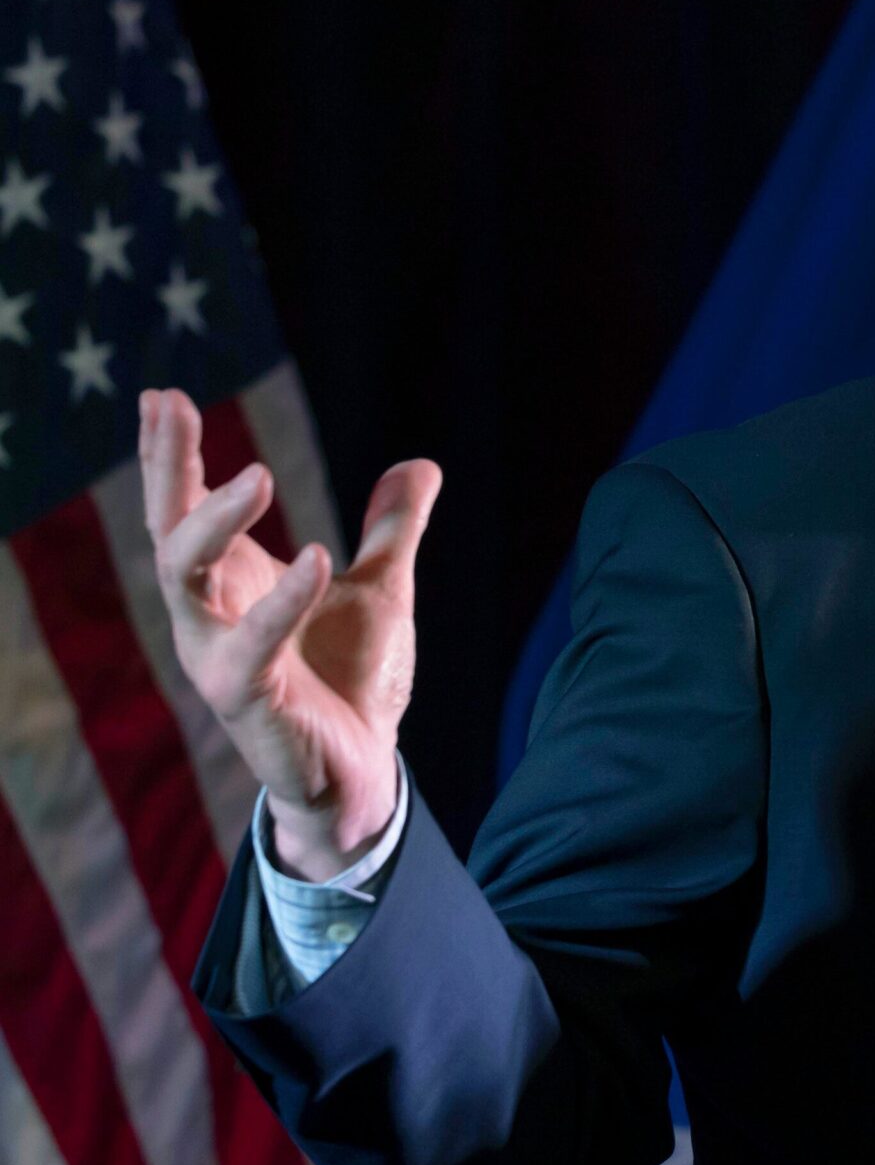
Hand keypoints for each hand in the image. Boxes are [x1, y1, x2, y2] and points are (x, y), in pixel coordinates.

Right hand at [139, 388, 440, 880]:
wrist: (362, 770)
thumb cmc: (354, 680)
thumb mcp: (383, 590)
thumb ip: (393, 531)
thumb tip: (420, 464)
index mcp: (231, 584)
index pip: (185, 508)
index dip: (170, 454)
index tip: (164, 394)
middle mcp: (209, 616)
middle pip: (167, 529)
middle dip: (167, 467)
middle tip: (173, 406)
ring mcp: (219, 657)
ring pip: (185, 580)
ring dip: (214, 523)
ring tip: (260, 474)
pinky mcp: (247, 700)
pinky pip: (249, 647)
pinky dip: (280, 602)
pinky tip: (315, 557)